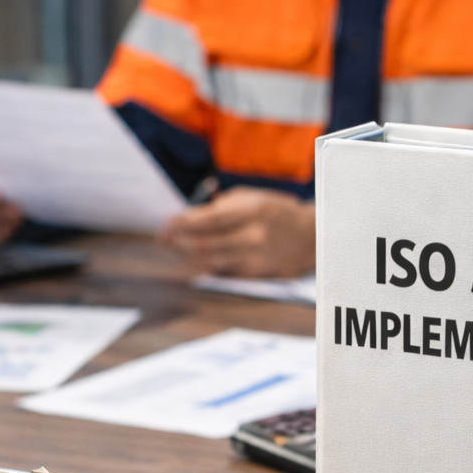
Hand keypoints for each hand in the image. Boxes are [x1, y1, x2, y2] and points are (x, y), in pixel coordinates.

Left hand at [163, 186, 314, 276]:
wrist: (310, 238)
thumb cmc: (276, 212)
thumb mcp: (253, 198)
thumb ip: (223, 206)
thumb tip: (191, 217)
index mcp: (253, 211)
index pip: (210, 219)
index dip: (185, 223)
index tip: (167, 222)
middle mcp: (253, 236)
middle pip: (206, 244)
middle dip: (180, 241)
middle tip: (162, 237)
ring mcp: (255, 259)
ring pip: (211, 261)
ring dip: (187, 255)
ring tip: (172, 248)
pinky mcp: (255, 275)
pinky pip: (223, 271)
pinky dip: (204, 265)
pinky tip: (191, 260)